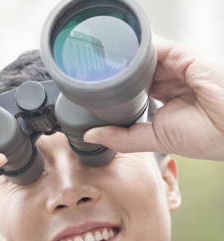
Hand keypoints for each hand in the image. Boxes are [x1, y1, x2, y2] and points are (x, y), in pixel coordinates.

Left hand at [84, 37, 223, 160]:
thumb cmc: (206, 135)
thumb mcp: (154, 139)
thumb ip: (122, 137)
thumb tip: (91, 136)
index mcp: (163, 96)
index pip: (132, 87)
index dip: (113, 88)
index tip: (92, 92)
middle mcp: (168, 78)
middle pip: (133, 70)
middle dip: (113, 74)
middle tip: (88, 78)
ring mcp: (175, 65)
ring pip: (140, 58)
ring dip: (120, 61)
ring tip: (96, 66)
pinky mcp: (182, 54)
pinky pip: (152, 47)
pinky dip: (133, 50)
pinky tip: (115, 55)